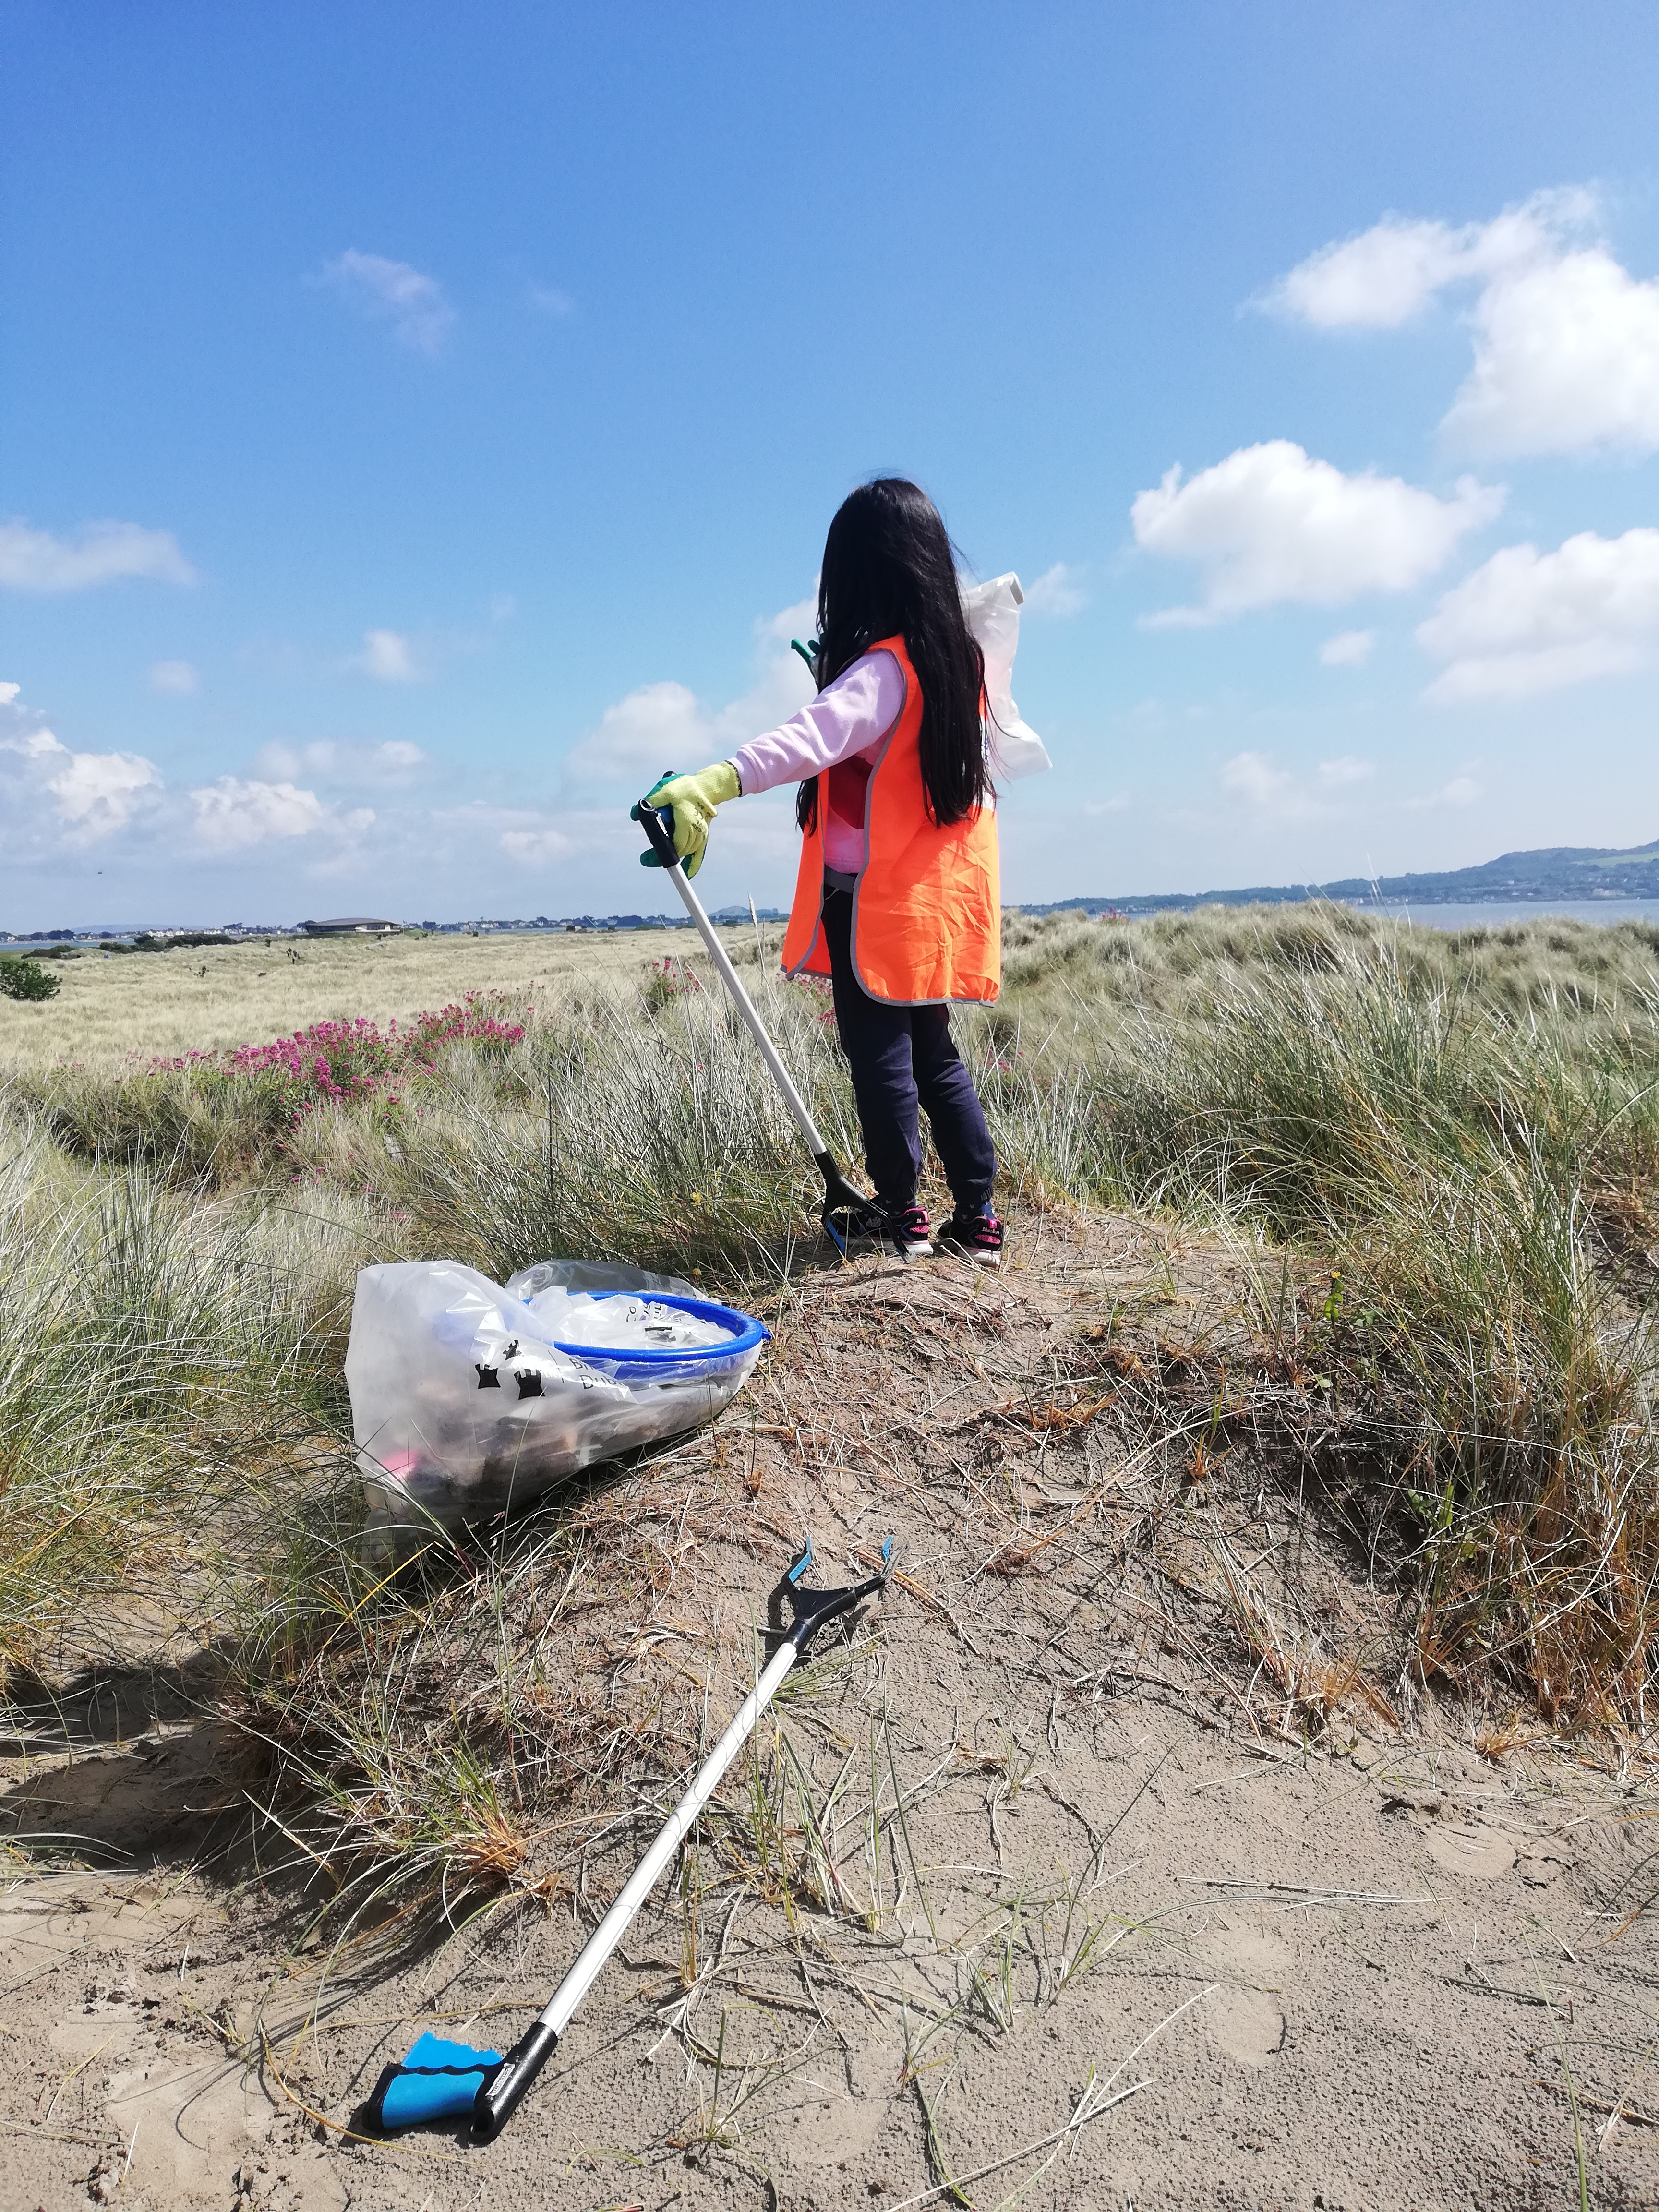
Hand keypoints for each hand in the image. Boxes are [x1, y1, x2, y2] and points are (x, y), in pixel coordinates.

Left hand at [632, 762, 740, 877]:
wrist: (706, 787)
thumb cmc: (685, 788)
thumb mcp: (666, 790)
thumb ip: (651, 801)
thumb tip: (635, 814)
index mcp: (686, 822)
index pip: (675, 845)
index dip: (660, 854)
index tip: (646, 859)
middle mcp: (695, 831)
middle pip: (678, 851)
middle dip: (661, 856)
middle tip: (645, 858)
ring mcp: (701, 835)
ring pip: (686, 852)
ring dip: (672, 856)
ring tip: (653, 857)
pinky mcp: (702, 837)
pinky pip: (698, 856)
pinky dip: (692, 866)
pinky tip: (686, 876)